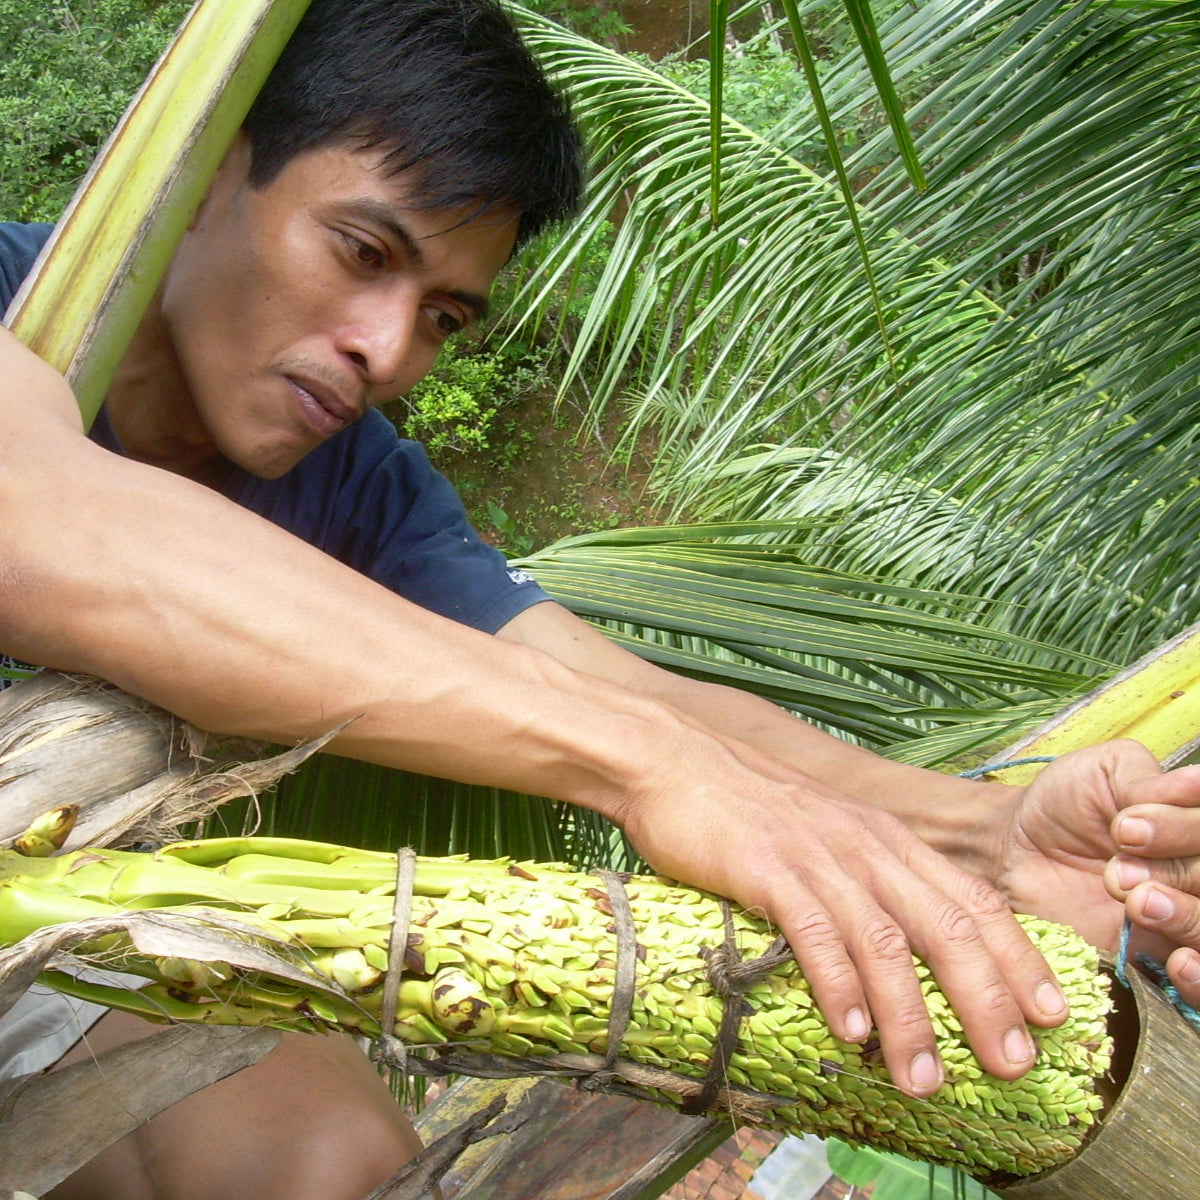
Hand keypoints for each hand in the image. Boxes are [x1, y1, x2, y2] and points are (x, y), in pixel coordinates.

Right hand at [619, 732, 1068, 1097]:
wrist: (677, 758)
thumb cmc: (749, 804)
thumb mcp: (827, 830)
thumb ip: (867, 873)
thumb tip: (900, 941)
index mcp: (887, 837)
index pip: (973, 899)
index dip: (1017, 958)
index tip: (1051, 1013)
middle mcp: (866, 845)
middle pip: (945, 927)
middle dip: (987, 1001)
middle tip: (1012, 1064)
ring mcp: (817, 855)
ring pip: (884, 942)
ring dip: (910, 1017)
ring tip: (922, 1079)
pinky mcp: (767, 867)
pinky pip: (813, 932)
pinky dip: (837, 984)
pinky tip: (849, 1030)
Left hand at [991, 740, 1199, 1004]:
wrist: (1015, 848)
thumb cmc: (1065, 803)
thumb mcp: (1106, 773)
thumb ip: (1152, 783)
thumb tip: (1195, 783)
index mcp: (1194, 826)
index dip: (1184, 829)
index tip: (1124, 827)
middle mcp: (1195, 871)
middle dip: (1174, 870)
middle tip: (1117, 867)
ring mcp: (1183, 917)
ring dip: (1183, 914)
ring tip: (1133, 900)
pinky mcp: (1160, 959)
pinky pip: (1199, 982)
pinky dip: (1198, 976)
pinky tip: (1179, 962)